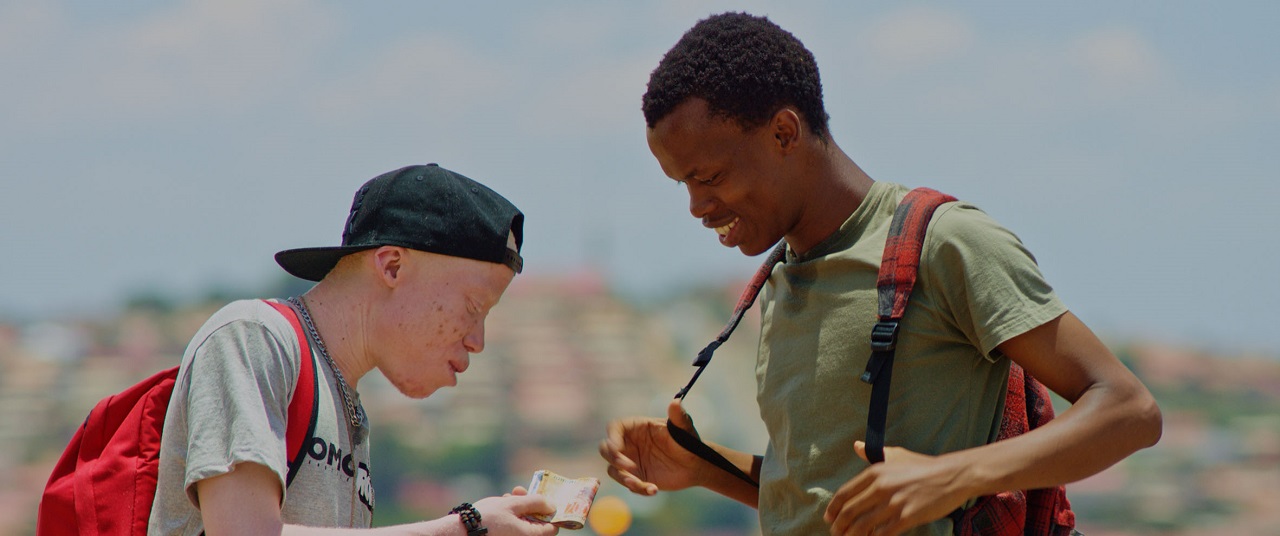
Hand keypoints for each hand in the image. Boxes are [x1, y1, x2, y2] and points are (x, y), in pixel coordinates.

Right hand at [472, 493, 559, 534]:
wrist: (460, 531)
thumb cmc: (487, 518)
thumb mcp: (513, 504)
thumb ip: (535, 502)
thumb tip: (553, 505)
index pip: (552, 527)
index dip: (549, 511)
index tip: (542, 499)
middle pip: (536, 523)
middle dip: (530, 504)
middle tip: (519, 491)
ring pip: (523, 523)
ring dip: (518, 507)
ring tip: (506, 496)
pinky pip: (513, 527)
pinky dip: (510, 515)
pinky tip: (501, 504)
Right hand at [598, 399, 707, 495]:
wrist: (695, 465)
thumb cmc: (688, 442)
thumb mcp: (684, 429)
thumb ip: (679, 417)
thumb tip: (676, 402)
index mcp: (637, 427)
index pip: (615, 427)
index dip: (612, 437)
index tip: (617, 448)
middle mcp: (629, 444)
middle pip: (606, 448)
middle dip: (613, 458)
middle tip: (629, 467)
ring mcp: (630, 461)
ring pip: (613, 470)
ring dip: (622, 478)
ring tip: (639, 484)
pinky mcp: (635, 477)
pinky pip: (628, 484)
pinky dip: (638, 488)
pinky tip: (653, 490)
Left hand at [823, 441, 969, 535]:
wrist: (952, 476)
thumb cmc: (923, 467)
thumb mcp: (896, 455)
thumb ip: (873, 454)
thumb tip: (856, 446)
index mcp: (875, 472)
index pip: (845, 493)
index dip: (833, 509)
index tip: (829, 519)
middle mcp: (881, 486)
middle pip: (850, 511)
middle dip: (839, 526)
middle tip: (836, 533)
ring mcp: (894, 502)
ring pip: (863, 525)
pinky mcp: (907, 516)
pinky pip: (883, 534)